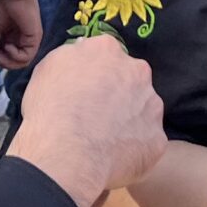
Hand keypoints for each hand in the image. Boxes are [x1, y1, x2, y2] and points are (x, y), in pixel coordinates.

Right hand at [0, 0, 42, 72]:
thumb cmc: (1, 9)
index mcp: (13, 41)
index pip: (7, 60)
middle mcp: (23, 43)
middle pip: (15, 64)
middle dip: (2, 63)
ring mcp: (30, 42)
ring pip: (21, 64)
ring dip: (8, 62)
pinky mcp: (35, 39)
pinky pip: (27, 57)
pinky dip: (15, 56)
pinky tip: (8, 45)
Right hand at [6, 33, 165, 206]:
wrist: (68, 156)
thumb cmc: (51, 110)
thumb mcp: (48, 68)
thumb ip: (72, 55)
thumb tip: (83, 51)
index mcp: (107, 50)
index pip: (106, 54)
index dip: (95, 74)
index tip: (85, 90)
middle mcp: (137, 72)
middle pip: (130, 79)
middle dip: (118, 93)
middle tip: (96, 115)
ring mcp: (151, 106)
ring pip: (142, 109)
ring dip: (129, 119)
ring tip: (104, 139)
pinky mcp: (158, 138)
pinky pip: (146, 141)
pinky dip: (134, 148)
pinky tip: (114, 156)